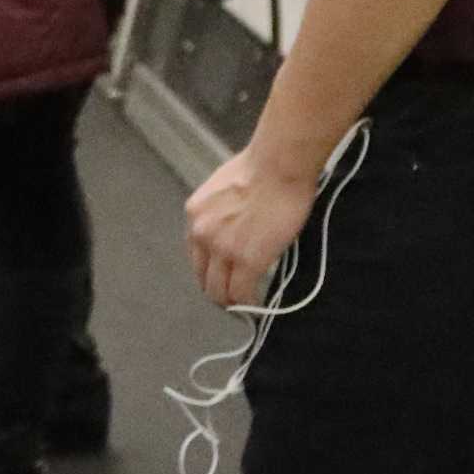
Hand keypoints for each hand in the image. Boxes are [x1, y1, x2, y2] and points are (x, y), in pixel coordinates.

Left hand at [186, 143, 320, 309]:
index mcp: (195, 215)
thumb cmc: (262, 167)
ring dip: (232, 303)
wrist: (278, 165)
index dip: (211, 272)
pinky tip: (260, 307)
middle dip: (218, 293)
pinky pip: (242, 294)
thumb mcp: (225, 188)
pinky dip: (249, 305)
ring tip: (246, 308)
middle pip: (203, 278)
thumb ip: (222, 211)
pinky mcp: (247, 261)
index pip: (196, 256)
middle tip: (235, 300)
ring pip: (219, 292)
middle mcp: (201, 234)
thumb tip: (234, 225)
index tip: (224, 279)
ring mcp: (222, 249)